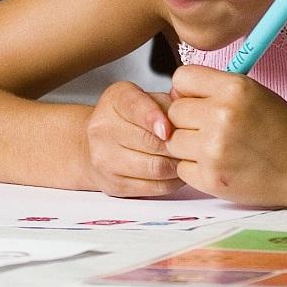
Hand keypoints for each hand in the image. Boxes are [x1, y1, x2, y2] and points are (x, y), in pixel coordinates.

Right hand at [83, 81, 179, 196]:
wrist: (94, 143)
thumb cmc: (129, 118)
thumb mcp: (145, 98)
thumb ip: (167, 101)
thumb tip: (188, 108)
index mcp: (115, 100)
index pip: (136, 107)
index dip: (154, 118)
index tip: (167, 129)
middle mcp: (103, 128)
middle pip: (152, 143)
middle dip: (178, 145)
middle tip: (193, 144)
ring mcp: (105, 159)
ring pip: (156, 168)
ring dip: (178, 164)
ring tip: (185, 158)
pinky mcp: (114, 185)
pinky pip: (155, 187)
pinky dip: (172, 181)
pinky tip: (175, 171)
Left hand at [165, 65, 286, 205]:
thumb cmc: (281, 127)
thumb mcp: (251, 91)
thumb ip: (213, 89)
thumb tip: (173, 96)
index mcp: (233, 88)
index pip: (181, 78)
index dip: (188, 91)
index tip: (199, 100)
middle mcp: (221, 116)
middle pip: (174, 112)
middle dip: (188, 120)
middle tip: (211, 128)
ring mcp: (214, 150)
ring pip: (173, 141)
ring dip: (189, 145)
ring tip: (217, 147)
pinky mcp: (211, 179)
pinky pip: (182, 168)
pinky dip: (195, 168)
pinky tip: (219, 165)